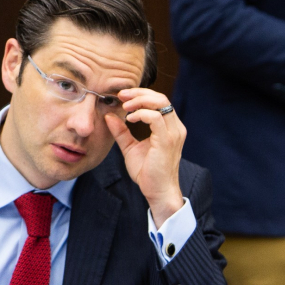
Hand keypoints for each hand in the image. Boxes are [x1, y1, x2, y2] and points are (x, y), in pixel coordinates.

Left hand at [105, 88, 186, 227]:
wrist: (158, 192)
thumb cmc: (147, 173)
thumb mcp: (130, 148)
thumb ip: (121, 132)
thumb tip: (109, 117)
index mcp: (169, 127)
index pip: (159, 100)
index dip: (140, 94)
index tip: (122, 96)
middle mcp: (175, 127)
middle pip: (160, 97)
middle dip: (139, 93)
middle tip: (121, 95)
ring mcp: (173, 133)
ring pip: (160, 103)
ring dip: (139, 101)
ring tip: (124, 106)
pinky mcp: (166, 141)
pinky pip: (155, 117)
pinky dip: (141, 114)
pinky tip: (129, 119)